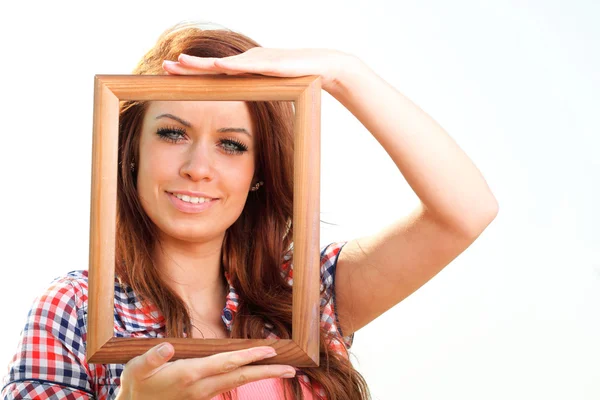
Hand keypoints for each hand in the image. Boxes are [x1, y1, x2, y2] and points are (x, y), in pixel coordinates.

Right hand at [116, 342, 295, 399]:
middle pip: (241, 377)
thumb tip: (167, 346)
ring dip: (261, 375)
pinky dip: (246, 377)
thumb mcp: (137, 369)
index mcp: (190, 375)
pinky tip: (256, 371)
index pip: (225, 363)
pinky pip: (230, 385)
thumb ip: (152, 357)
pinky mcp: (203, 395)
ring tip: (282, 368)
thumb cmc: (137, 385)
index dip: (248, 356)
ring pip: (238, 382)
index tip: (269, 350)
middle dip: (268, 372)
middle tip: (292, 368)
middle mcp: (202, 386)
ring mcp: (204, 393)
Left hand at [161, 47, 357, 92]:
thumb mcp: (270, 95)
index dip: (190, 76)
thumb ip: (256, 104)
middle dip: (187, 68)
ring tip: (181, 63)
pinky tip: (217, 67)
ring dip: (203, 64)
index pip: (211, 76)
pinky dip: (232, 66)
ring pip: (224, 64)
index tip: (169, 78)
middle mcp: (245, 64)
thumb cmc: (296, 81)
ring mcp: (257, 62)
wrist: (321, 67)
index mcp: (243, 73)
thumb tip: (243, 125)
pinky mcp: (271, 63)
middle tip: (164, 67)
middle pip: (211, 68)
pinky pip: (248, 66)